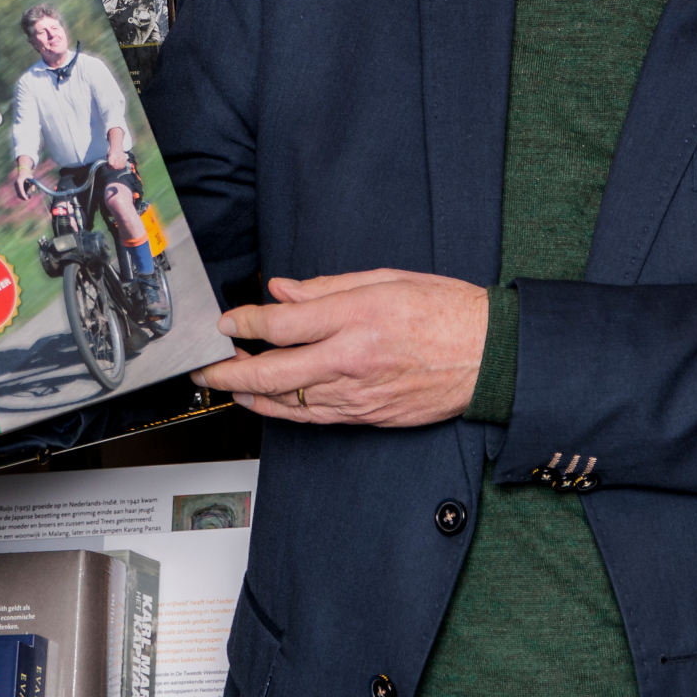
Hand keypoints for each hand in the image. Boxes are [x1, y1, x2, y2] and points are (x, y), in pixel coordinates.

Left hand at [204, 270, 487, 427]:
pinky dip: (285, 412)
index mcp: (357, 316)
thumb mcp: (387, 279)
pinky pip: (316, 417)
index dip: (245, 322)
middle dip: (230, 371)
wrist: (490, 356)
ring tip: (228, 386)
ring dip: (251, 394)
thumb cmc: (448, 311)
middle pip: (274, 370)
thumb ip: (329, 286)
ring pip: (290, 400)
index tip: (227, 322)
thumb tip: (284, 289)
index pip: (283, 322)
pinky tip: (268, 403)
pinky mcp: (370, 415)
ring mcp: (360, 393)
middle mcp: (353, 358)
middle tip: (205, 369)